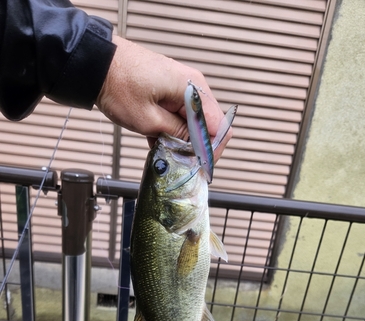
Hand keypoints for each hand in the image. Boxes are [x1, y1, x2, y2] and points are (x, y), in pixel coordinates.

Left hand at [96, 35, 230, 160]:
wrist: (96, 64)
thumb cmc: (118, 85)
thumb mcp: (148, 120)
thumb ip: (177, 134)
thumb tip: (195, 147)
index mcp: (193, 89)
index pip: (220, 127)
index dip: (211, 150)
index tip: (199, 165)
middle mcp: (192, 86)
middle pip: (209, 125)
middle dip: (197, 147)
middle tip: (181, 161)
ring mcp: (182, 88)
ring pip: (194, 123)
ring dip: (183, 140)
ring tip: (166, 151)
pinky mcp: (171, 91)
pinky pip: (181, 116)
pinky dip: (173, 131)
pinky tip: (159, 141)